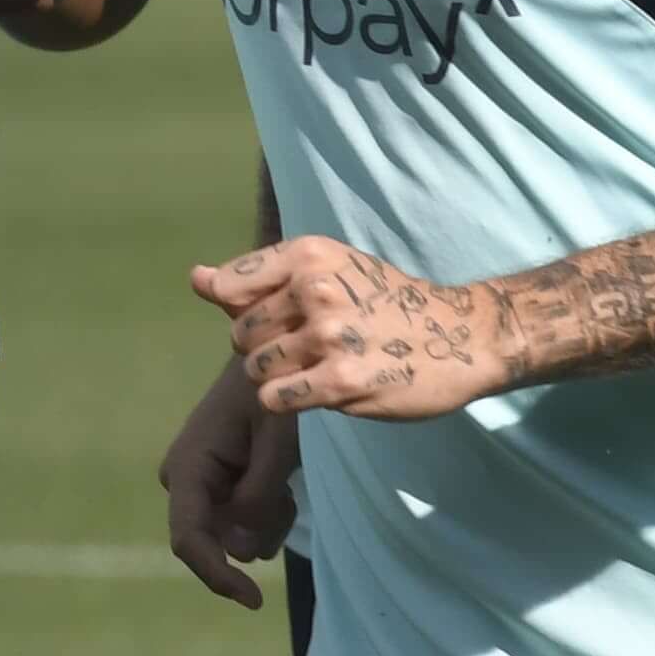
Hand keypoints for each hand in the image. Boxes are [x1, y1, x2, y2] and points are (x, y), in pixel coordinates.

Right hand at [161, 354, 301, 609]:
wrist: (271, 363)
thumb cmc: (277, 395)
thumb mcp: (278, 443)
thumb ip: (259, 497)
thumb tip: (242, 553)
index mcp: (188, 468)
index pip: (189, 539)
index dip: (217, 576)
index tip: (255, 600)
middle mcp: (183, 481)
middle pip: (217, 543)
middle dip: (257, 528)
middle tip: (286, 491)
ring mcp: (198, 488)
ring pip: (236, 539)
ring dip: (267, 520)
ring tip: (283, 478)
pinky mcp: (215, 490)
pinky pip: (242, 526)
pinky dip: (268, 512)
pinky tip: (278, 478)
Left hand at [192, 236, 512, 420]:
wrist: (459, 336)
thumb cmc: (385, 301)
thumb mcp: (326, 270)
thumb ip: (258, 277)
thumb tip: (195, 279)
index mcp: (308, 255)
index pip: (229, 285)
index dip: (240, 309)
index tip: (276, 316)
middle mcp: (315, 289)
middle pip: (239, 332)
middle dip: (261, 346)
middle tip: (303, 347)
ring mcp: (328, 337)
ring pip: (254, 368)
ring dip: (276, 377)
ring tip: (312, 369)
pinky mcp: (340, 382)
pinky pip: (275, 398)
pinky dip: (286, 400)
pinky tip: (316, 390)